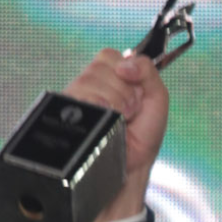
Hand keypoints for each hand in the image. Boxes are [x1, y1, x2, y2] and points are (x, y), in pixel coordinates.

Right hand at [62, 49, 169, 221]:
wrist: (131, 165)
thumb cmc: (142, 136)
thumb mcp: (157, 98)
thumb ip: (148, 71)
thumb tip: (125, 63)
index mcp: (111, 77)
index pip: (109, 56)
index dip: (125, 72)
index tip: (135, 95)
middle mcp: (91, 85)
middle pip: (99, 66)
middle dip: (122, 91)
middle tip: (128, 112)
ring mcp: (76, 98)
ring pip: (88, 80)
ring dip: (112, 102)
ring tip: (118, 120)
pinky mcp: (64, 112)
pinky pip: (76, 96)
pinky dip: (97, 108)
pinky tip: (104, 122)